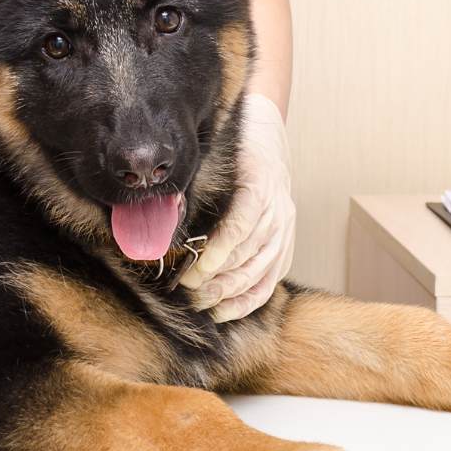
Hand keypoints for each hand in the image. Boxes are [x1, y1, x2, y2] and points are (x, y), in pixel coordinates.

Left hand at [179, 93, 294, 321]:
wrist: (265, 139)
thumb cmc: (229, 150)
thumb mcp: (212, 158)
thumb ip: (194, 185)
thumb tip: (164, 210)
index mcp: (259, 184)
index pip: (242, 225)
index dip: (218, 251)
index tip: (195, 270)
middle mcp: (279, 209)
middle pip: (250, 254)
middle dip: (216, 277)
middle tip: (186, 288)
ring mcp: (285, 229)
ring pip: (260, 271)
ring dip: (228, 292)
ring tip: (198, 301)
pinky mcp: (285, 246)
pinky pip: (270, 281)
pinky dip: (247, 301)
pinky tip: (222, 311)